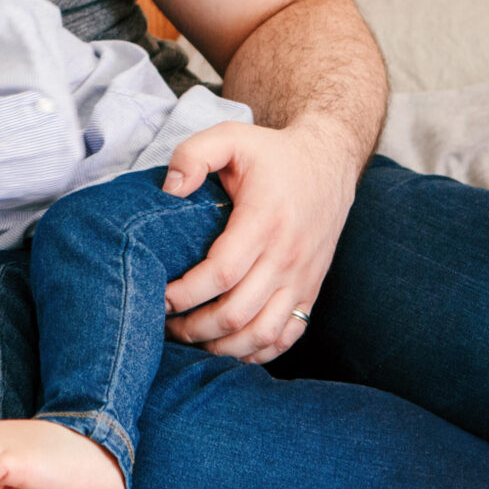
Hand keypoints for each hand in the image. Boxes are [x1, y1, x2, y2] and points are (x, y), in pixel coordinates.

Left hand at [159, 119, 355, 362]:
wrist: (329, 161)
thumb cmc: (273, 153)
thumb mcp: (231, 137)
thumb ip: (193, 155)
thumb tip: (168, 190)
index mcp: (263, 222)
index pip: (220, 274)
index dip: (184, 294)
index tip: (159, 297)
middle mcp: (287, 256)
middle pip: (236, 312)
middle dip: (194, 327)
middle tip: (166, 324)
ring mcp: (303, 278)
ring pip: (261, 334)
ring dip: (222, 346)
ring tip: (192, 340)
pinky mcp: (312, 290)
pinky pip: (287, 336)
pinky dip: (257, 351)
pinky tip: (230, 346)